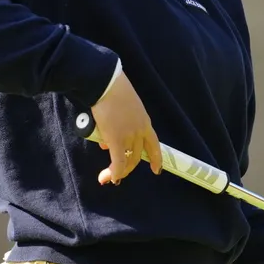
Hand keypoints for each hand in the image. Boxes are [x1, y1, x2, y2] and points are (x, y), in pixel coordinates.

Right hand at [89, 69, 161, 184]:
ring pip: (127, 161)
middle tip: (118, 172)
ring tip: (107, 176)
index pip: (154, 144)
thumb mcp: (124, 110)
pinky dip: (113, 172)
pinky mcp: (117, 140)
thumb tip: (106, 142)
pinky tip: (107, 178)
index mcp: (145, 122)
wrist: (107, 85)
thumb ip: (119, 126)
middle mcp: (140, 131)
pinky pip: (118, 162)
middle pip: (138, 156)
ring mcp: (130, 136)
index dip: (156, 158)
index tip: (157, 169)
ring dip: (118, 171)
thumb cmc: (113, 92)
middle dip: (128, 167)